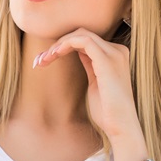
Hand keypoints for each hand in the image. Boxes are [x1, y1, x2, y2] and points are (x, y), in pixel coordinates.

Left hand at [33, 27, 142, 148]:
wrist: (120, 126)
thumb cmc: (107, 111)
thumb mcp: (95, 82)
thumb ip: (90, 65)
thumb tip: (78, 53)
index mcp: (115, 55)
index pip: (85, 41)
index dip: (62, 46)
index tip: (44, 60)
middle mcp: (117, 50)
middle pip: (81, 35)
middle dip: (57, 44)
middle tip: (39, 60)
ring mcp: (114, 54)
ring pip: (80, 35)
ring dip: (58, 45)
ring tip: (44, 59)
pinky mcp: (107, 60)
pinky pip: (84, 41)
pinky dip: (66, 44)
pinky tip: (54, 54)